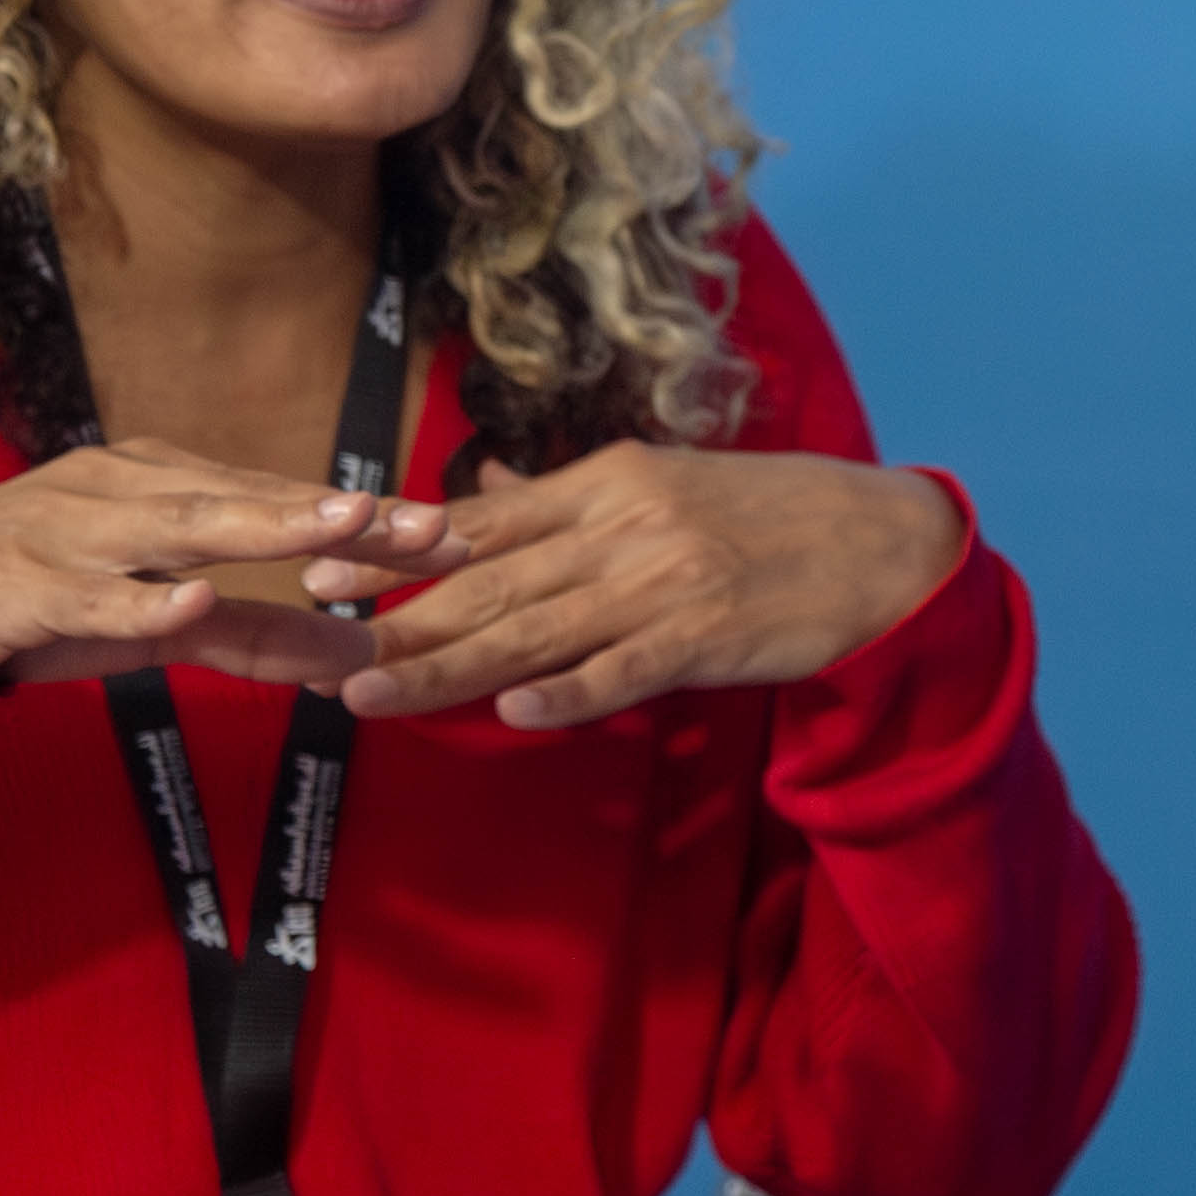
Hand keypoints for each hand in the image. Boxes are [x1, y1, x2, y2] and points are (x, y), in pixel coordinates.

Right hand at [0, 439, 443, 691]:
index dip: (367, 519)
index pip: (281, 501)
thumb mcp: (153, 624)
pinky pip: (86, 595)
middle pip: (249, 503)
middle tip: (432, 529)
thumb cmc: (31, 604)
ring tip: (339, 526)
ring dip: (263, 527)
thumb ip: (251, 637)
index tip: (455, 534)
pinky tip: (187, 604)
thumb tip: (355, 657)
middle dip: (344, 515)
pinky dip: (138, 602)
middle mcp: (122, 493)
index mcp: (158, 487)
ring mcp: (69, 532)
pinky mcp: (18, 586)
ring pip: (178, 527)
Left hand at [314, 444, 963, 727]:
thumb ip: (569, 495)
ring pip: (537, 631)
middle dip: (400, 621)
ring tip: (377, 694)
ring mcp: (665, 582)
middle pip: (492, 582)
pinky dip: (570, 692)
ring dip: (451, 668)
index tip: (322, 569)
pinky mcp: (707, 634)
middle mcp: (624, 527)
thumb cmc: (767, 514)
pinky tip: (515, 712)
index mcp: (607, 484)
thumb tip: (491, 489)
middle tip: (319, 653)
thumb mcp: (663, 484)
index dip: (397, 547)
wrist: (876, 542)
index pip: (480, 519)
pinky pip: (625, 668)